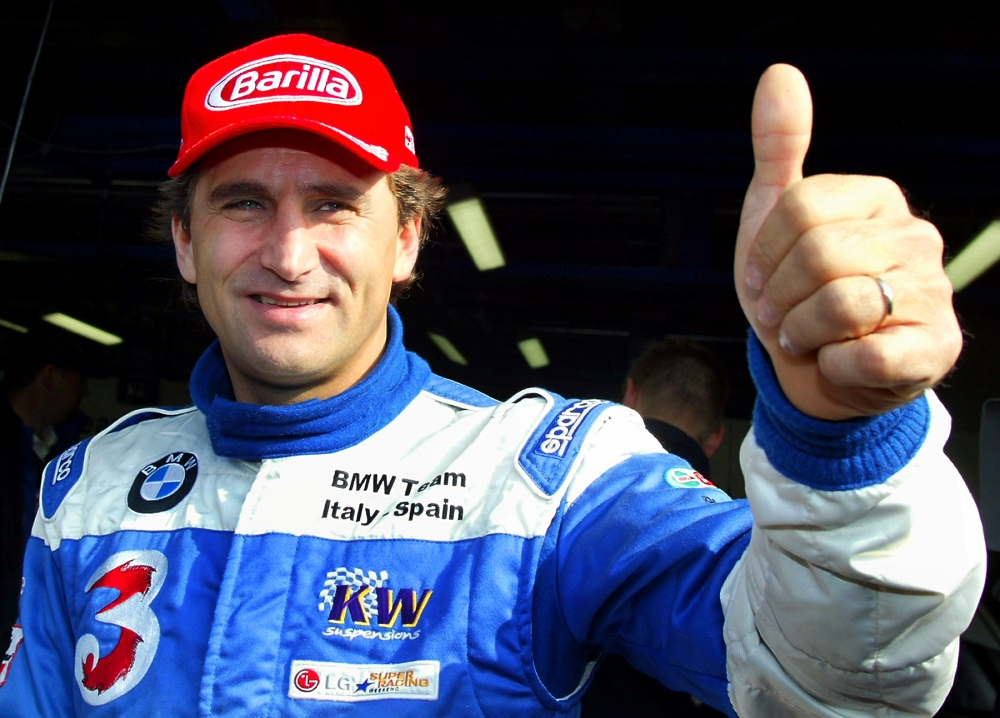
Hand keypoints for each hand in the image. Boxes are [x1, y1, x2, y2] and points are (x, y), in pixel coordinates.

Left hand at [734, 65, 960, 420]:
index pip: (798, 208)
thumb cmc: (796, 291)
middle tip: (779, 315)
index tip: (760, 278)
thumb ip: (779, 148)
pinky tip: (839, 361)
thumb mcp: (774, 219)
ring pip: (840, 306)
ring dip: (802, 333)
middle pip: (817, 255)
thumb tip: (779, 72)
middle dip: (778, 297)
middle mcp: (915, 237)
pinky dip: (834, 366)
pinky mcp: (937, 347)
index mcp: (877, 199)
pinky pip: (867, 357)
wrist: (816, 369)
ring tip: (807, 336)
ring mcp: (933, 291)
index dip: (763, 254)